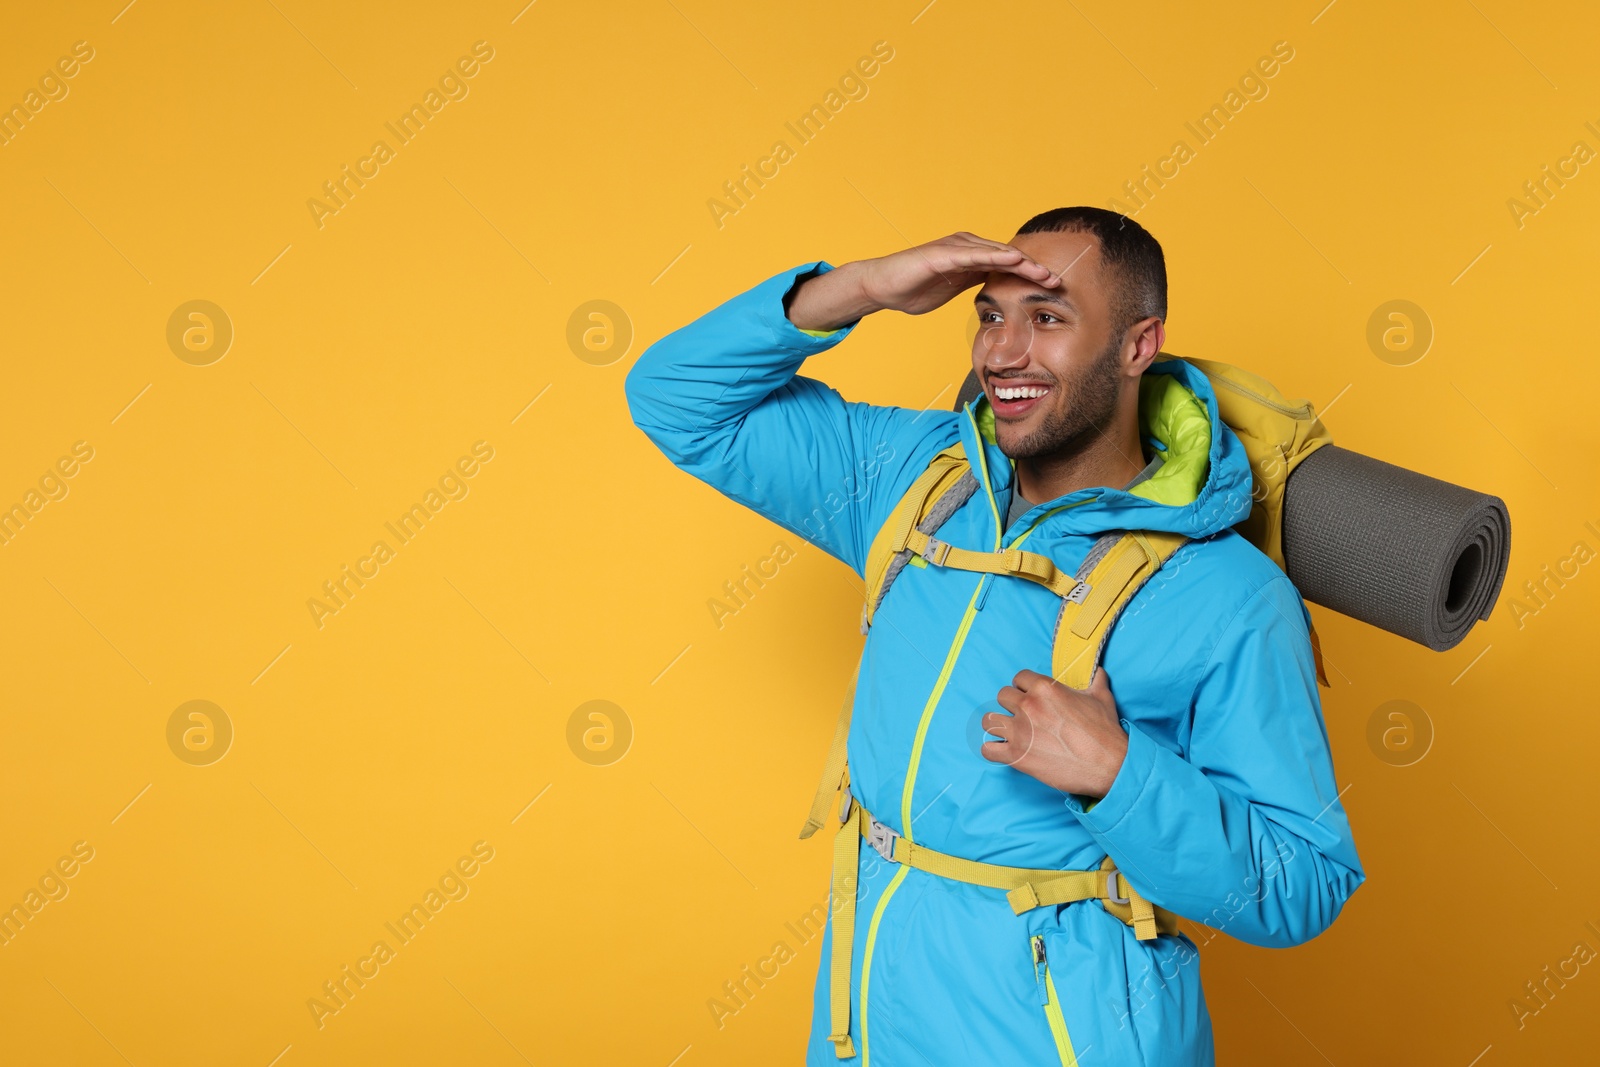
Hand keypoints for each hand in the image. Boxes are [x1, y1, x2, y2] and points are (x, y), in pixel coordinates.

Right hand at [785, 232, 1060, 330]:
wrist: (882, 285)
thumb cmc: (913, 288)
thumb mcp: (953, 289)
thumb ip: (973, 286)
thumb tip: (995, 297)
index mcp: (972, 258)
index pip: (1009, 265)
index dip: (1032, 276)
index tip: (1054, 289)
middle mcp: (969, 247)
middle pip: (1010, 257)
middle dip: (1036, 269)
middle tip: (1060, 282)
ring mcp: (957, 247)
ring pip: (998, 253)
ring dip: (1024, 263)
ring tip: (1045, 274)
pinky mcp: (945, 252)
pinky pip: (976, 254)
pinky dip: (998, 256)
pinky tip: (1015, 260)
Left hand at [981, 668, 1127, 797]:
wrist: (1109, 764)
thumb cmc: (1105, 731)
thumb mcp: (1102, 697)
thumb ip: (1094, 679)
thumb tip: (1096, 670)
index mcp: (1045, 688)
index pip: (1018, 677)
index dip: (1024, 686)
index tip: (1030, 696)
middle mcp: (1028, 705)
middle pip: (1002, 696)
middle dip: (1011, 704)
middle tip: (1023, 715)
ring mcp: (1020, 731)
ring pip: (989, 721)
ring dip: (998, 725)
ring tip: (1009, 731)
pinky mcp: (1017, 755)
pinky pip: (988, 750)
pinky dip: (993, 751)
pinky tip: (1003, 751)